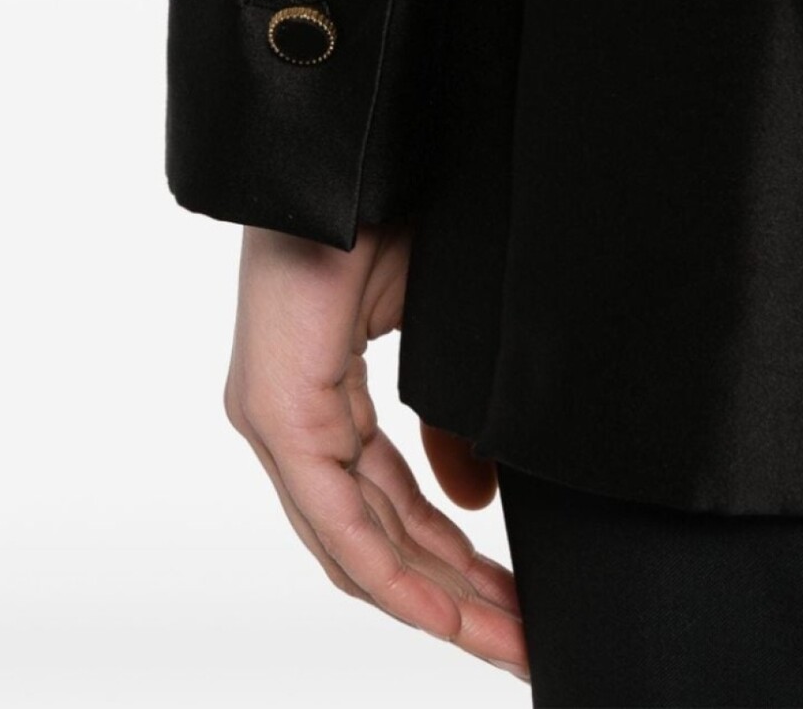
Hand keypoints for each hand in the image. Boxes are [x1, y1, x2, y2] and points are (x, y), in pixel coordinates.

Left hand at [222, 222, 529, 683]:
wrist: (358, 158)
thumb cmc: (392, 219)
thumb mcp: (439, 338)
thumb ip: (451, 426)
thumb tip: (471, 503)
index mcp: (324, 401)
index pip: (390, 510)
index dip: (455, 567)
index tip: (515, 606)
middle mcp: (293, 424)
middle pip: (377, 542)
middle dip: (455, 600)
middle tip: (522, 644)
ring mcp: (280, 421)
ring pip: (357, 545)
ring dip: (434, 601)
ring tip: (507, 640)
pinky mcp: (280, 411)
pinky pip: (338, 517)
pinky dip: (394, 571)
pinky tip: (444, 611)